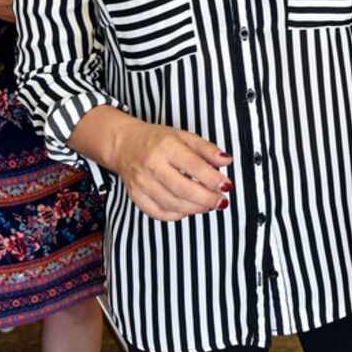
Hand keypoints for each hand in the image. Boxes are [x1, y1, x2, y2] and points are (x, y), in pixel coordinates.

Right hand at [109, 119, 233, 221]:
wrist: (124, 144)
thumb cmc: (157, 140)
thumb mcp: (184, 136)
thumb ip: (206, 149)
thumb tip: (227, 161)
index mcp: (166, 147)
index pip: (193, 165)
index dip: (213, 179)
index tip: (227, 186)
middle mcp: (152, 165)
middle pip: (182, 189)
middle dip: (206, 199)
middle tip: (221, 201)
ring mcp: (142, 183)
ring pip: (171, 203)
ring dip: (194, 208)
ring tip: (209, 205)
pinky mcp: (136, 196)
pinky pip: (158, 212)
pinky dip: (176, 215)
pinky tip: (188, 210)